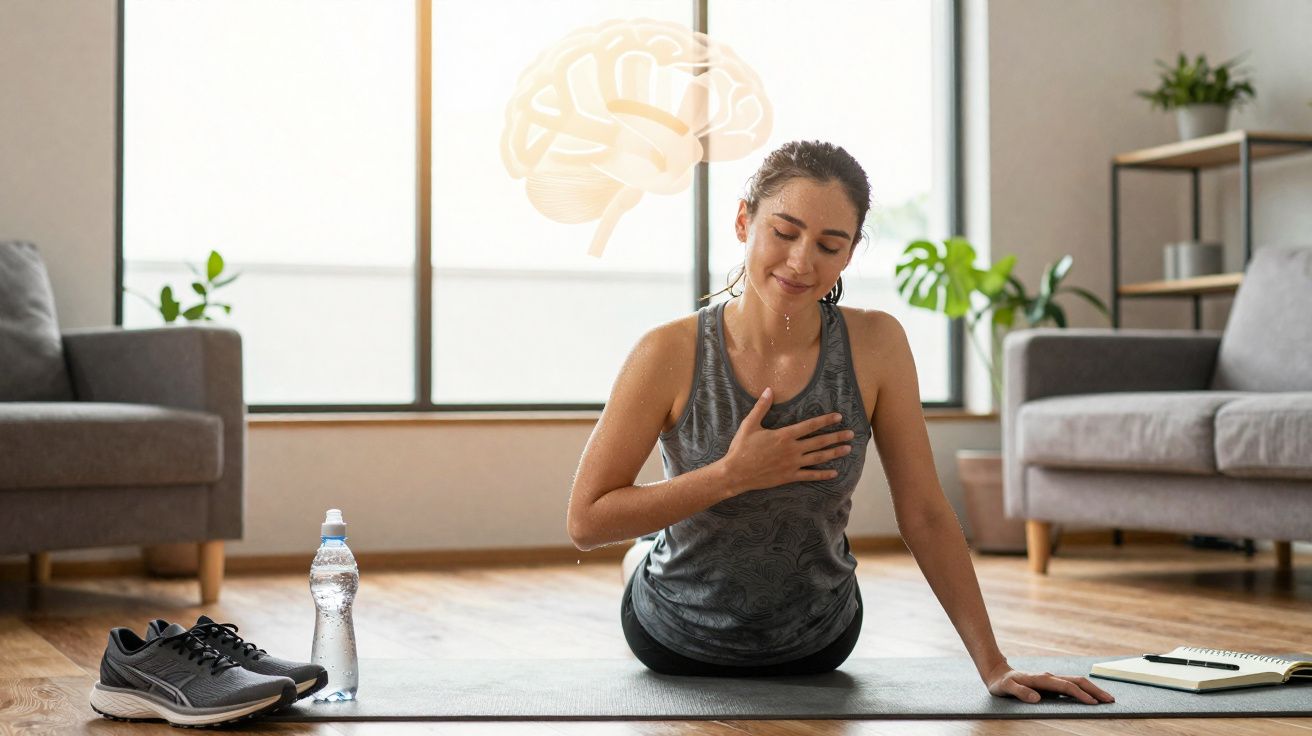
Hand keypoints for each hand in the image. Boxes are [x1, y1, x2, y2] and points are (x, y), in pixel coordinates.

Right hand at [721, 387, 854, 495]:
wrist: (736, 473)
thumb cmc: (741, 448)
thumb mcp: (750, 424)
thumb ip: (762, 407)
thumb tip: (769, 389)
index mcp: (784, 435)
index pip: (810, 425)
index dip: (825, 420)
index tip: (838, 417)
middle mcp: (792, 449)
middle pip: (819, 441)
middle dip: (836, 436)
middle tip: (851, 434)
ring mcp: (792, 464)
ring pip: (818, 458)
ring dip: (834, 453)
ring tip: (847, 449)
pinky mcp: (789, 476)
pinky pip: (810, 475)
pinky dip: (823, 474)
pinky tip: (834, 472)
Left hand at [984, 661, 1114, 704]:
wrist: (998, 673)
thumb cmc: (1002, 683)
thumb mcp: (1006, 688)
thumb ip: (1019, 692)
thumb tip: (1036, 698)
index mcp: (1041, 679)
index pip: (1066, 686)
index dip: (1080, 694)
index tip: (1093, 703)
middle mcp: (1050, 677)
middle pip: (1077, 681)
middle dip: (1094, 690)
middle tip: (1110, 700)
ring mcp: (1052, 680)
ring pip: (1077, 682)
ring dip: (1092, 689)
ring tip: (1106, 698)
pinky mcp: (1052, 684)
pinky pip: (1072, 686)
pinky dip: (1085, 690)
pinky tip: (1092, 696)